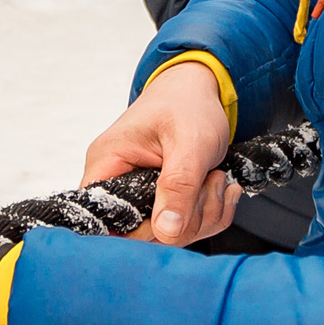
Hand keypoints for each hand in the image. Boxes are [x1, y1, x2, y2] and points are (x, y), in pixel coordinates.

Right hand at [80, 60, 237, 245]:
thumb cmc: (187, 104)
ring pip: (169, 233)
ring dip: (205, 213)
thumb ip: (178, 186)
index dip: (140, 229)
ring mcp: (141, 195)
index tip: (175, 213)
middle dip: (187, 218)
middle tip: (209, 182)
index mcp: (108, 164)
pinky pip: (185, 226)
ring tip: (215, 177)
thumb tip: (166, 231)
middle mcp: (117, 182)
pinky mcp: (162, 201)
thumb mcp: (189, 142)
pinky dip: (210, 212)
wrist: (200, 90)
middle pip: (143, 234)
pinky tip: (219, 186)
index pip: (104, 217)